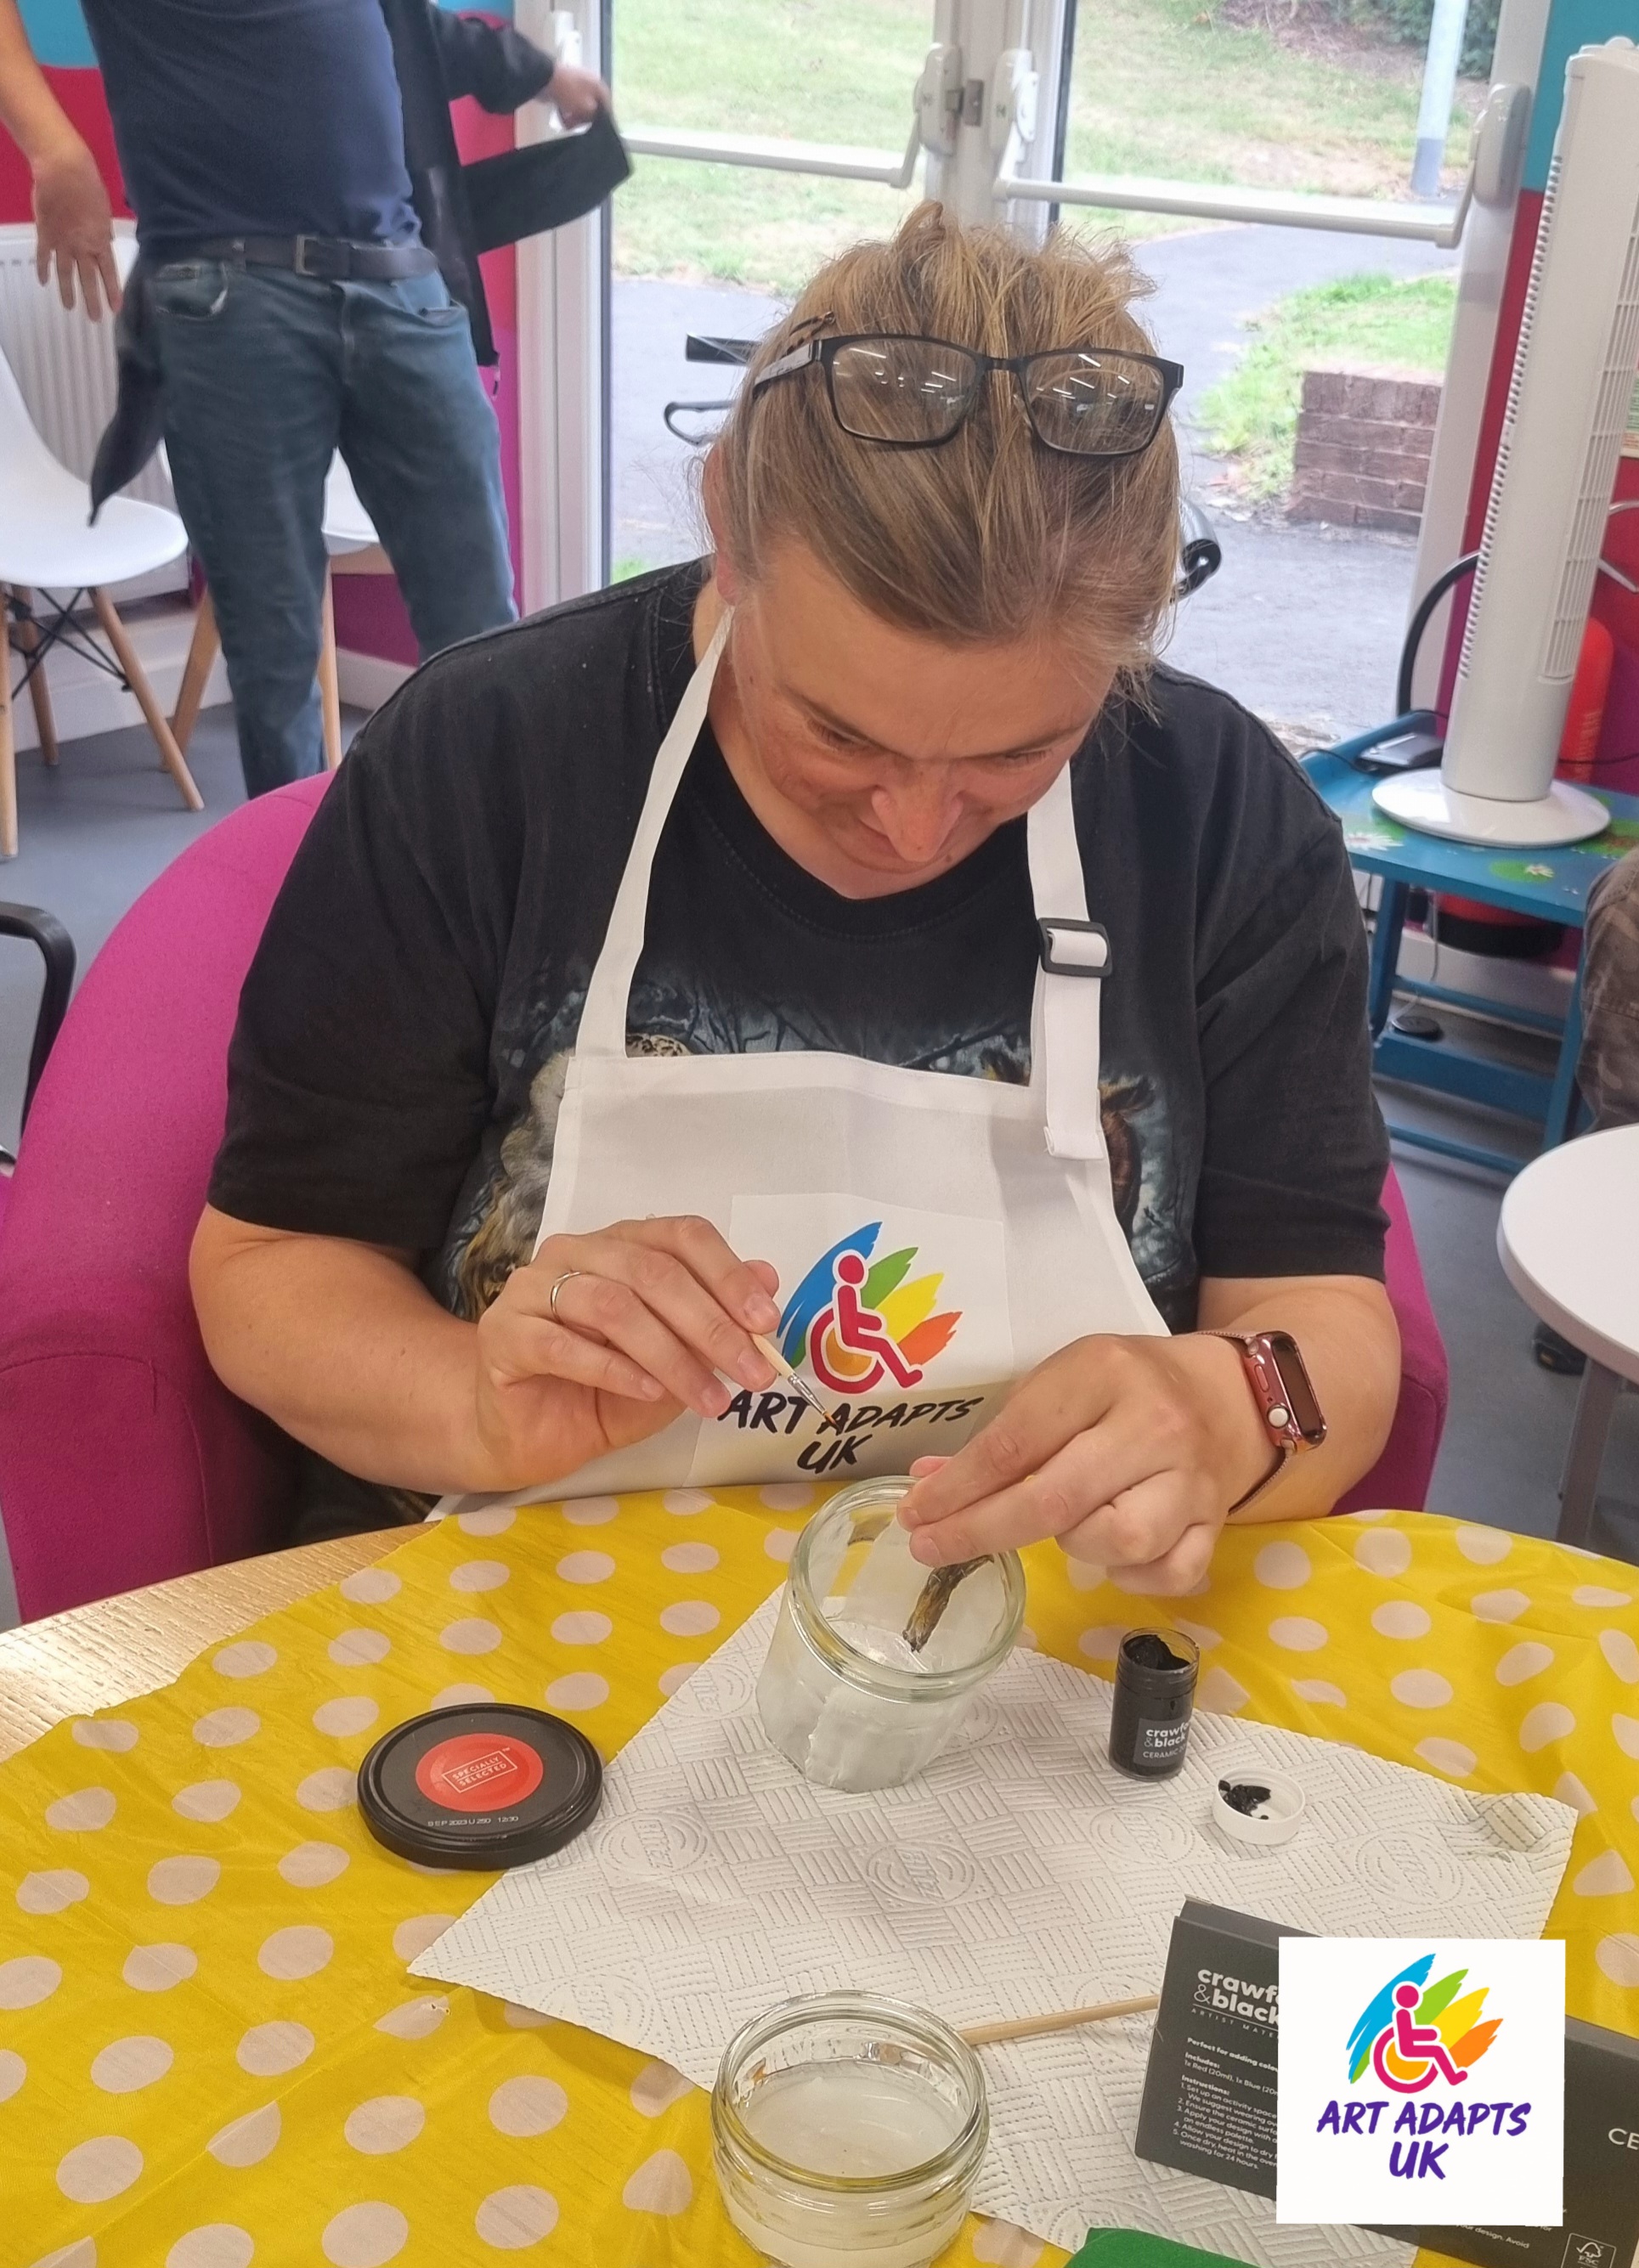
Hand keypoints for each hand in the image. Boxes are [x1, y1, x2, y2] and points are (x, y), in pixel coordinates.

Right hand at [32, 137, 120, 317]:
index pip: (109, 272)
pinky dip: (43, 269)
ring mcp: (62, 242)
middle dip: (92, 300)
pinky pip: (43, 256)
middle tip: (95, 319)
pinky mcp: (45, 234)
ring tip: (70, 308)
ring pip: (65, 274)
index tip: (115, 308)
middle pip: (88, 279)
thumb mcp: (104, 210)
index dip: (113, 291)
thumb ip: (104, 230)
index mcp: (100, 240)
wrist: (63, 171)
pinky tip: (43, 282)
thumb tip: (106, 241)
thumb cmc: (88, 185)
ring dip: (68, 292)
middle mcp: (82, 246)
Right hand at [471, 1214, 779, 1490]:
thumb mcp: (675, 1358)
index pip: (682, 1236)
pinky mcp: (505, 1334)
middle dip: (712, 1326)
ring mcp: (533, 1289)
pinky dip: (616, 1370)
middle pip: (653, 1272)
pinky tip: (650, 1393)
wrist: (528, 1434)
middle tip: (754, 1372)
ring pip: (613, 1307)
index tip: (766, 1323)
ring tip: (711, 1400)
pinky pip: (564, 1345)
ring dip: (672, 1356)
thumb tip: (769, 1276)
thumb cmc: (603, 1391)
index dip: (729, 1275)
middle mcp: (576, 1253)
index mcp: (621, 1244)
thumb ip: (714, 1318)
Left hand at [543, 61, 608, 126]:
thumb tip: (596, 119)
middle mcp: (591, 85)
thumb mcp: (587, 108)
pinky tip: (562, 117)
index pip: (607, 107)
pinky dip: (567, 113)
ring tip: (567, 122)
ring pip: (580, 109)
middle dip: (584, 120)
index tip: (594, 129)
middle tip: (576, 124)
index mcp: (599, 86)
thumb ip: (595, 116)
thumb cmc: (570, 93)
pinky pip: (570, 106)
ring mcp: (577, 86)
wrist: (546, 79)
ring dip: (574, 118)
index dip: (602, 120)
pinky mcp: (566, 90)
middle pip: (593, 109)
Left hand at [896, 1333, 1276, 1595]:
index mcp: (1104, 1372)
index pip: (1016, 1441)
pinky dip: (1131, 1577)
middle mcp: (1153, 1424)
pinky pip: (1168, 1574)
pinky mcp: (1218, 1523)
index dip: (958, 1486)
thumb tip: (927, 1486)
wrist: (1230, 1394)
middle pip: (1056, 1498)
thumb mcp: (1062, 1383)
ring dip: (1074, 1546)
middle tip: (932, 1548)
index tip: (914, 1513)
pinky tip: (1111, 1554)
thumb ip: (1001, 1434)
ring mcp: (1191, 1478)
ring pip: (1119, 1540)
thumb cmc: (1128, 1386)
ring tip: (1065, 1523)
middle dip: (982, 1531)